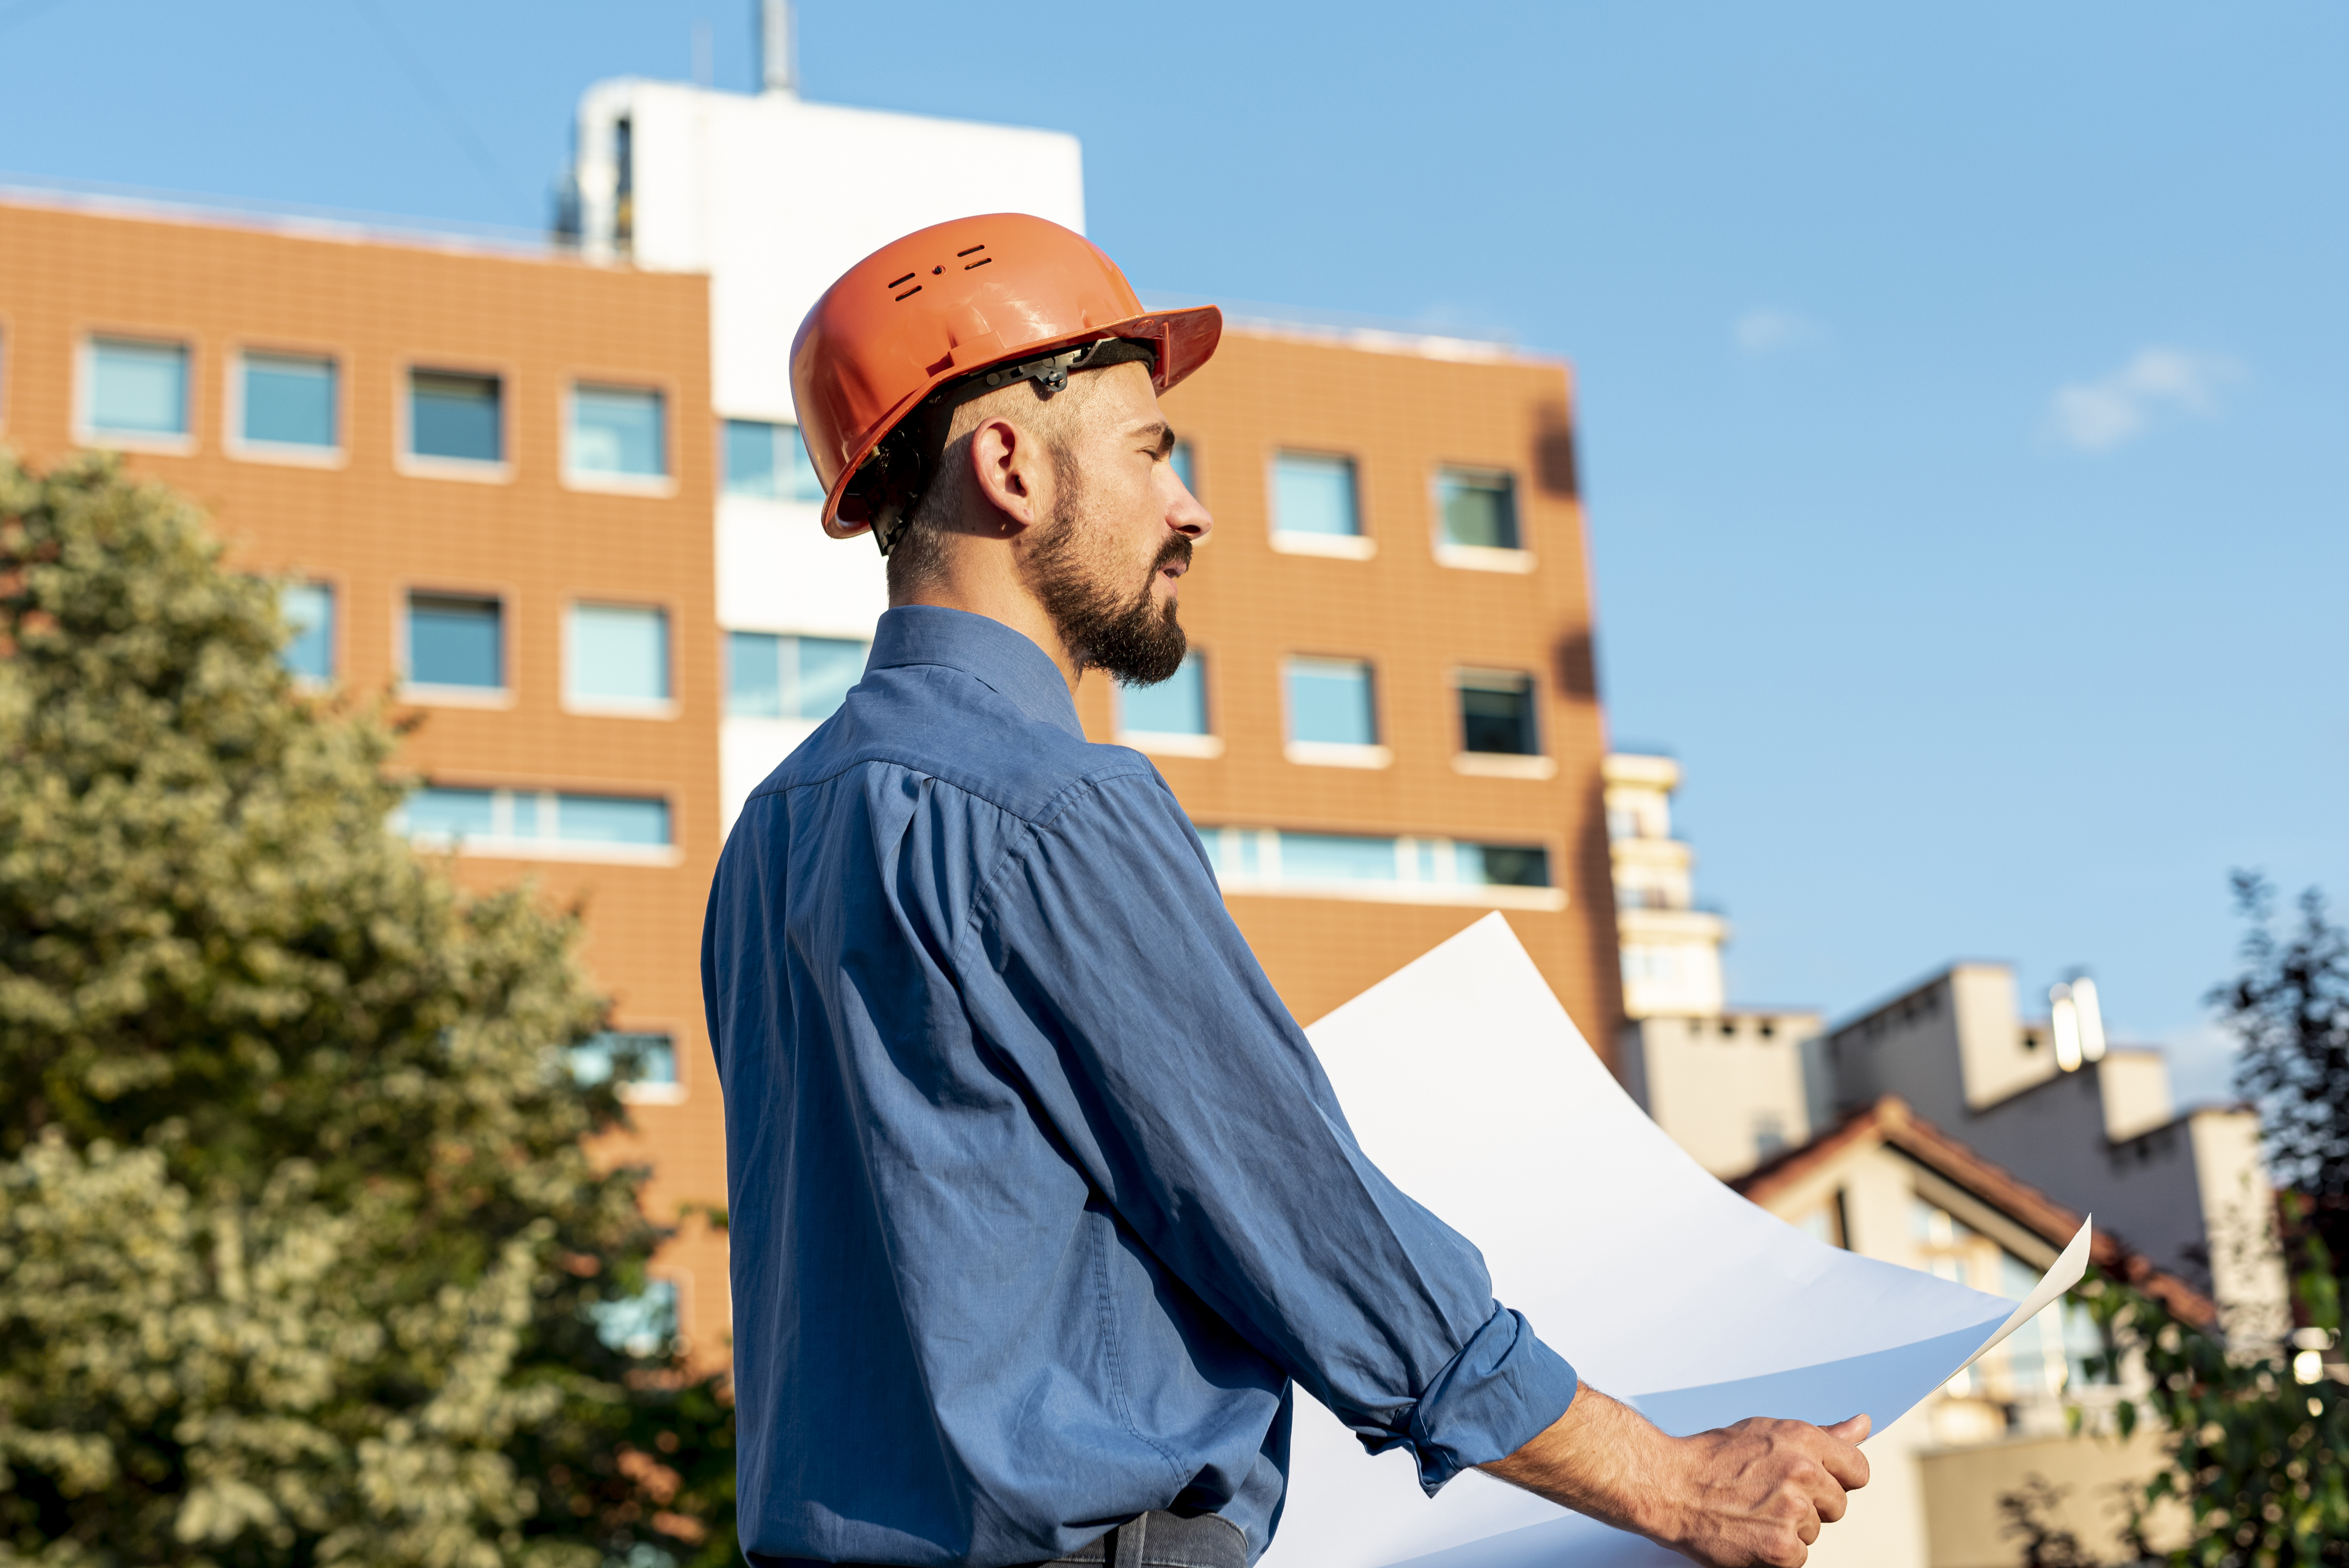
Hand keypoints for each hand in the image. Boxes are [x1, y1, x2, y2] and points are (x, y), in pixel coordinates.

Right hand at [1478, 1384, 1870, 1566]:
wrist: (1667, 1485)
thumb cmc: (1713, 1458)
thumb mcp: (1768, 1432)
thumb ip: (1823, 1434)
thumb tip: (1862, 1425)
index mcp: (1802, 1440)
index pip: (1857, 1470)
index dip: (1836, 1479)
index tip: (1813, 1483)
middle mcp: (1803, 1472)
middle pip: (1837, 1505)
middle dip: (1810, 1506)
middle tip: (1768, 1497)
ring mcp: (1793, 1512)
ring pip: (1815, 1532)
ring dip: (1789, 1529)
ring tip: (1752, 1513)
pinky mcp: (1782, 1549)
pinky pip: (1799, 1558)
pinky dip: (1775, 1553)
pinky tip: (1749, 1533)